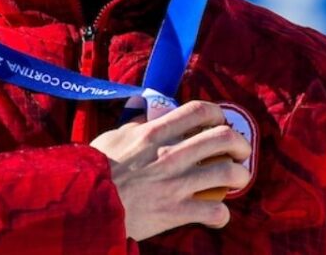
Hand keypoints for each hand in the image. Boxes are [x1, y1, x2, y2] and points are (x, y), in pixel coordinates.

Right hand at [89, 100, 251, 241]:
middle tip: (241, 151)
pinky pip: (214, 211)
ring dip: (239, 176)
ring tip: (237, 180)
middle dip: (240, 143)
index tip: (220, 121)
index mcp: (154, 134)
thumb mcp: (112, 138)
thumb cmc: (94, 170)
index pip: (198, 111)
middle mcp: (171, 155)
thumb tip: (148, 117)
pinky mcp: (176, 212)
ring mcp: (176, 184)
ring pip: (227, 173)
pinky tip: (218, 216)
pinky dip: (222, 214)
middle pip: (222, 138)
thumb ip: (135, 127)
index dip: (217, 113)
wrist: (85, 205)